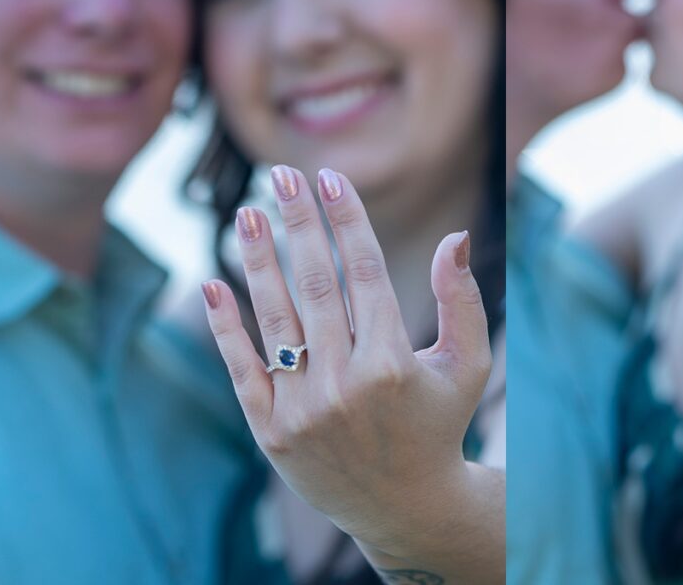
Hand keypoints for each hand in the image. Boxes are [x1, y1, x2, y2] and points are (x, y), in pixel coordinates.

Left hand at [201, 165, 491, 556]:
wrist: (404, 507)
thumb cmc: (440, 423)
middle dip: (299, 223)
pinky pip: (242, 367)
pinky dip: (226, 325)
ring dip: (259, 259)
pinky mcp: (270, 430)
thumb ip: (462, 300)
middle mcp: (343, 383)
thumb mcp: (468, 365)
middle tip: (283, 174)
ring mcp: (301, 408)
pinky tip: (214, 280)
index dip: (347, 220)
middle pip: (316, 284)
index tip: (331, 179)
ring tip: (248, 212)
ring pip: (275, 318)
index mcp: (393, 362)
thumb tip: (456, 236)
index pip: (364, 272)